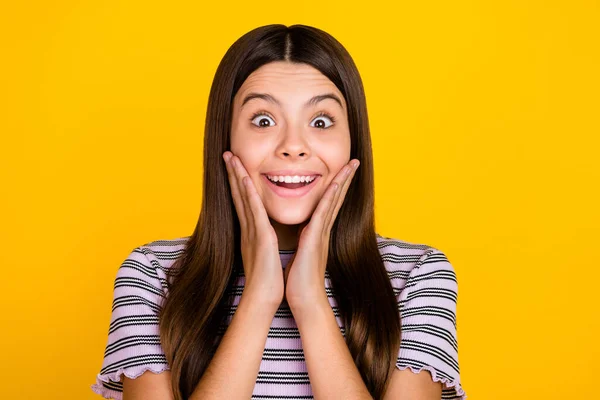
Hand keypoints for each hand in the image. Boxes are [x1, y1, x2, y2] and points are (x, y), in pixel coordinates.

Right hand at [223, 151, 283, 307]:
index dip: (237, 184)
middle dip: (232, 174)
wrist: (264, 298)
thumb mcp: (264, 256)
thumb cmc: (266, 281)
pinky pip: (253, 210)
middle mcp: (248, 229)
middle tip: (227, 154)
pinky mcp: (260, 236)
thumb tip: (264, 237)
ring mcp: (252, 231)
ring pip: (243, 198)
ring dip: (236, 176)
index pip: (243, 203)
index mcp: (251, 233)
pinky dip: (247, 193)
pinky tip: (243, 178)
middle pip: (238, 196)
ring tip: (231, 157)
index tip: (234, 168)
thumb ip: (262, 244)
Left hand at [284, 159, 359, 310]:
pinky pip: (323, 213)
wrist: (304, 301)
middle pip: (335, 198)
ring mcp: (321, 234)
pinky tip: (335, 183)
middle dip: (344, 179)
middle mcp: (322, 230)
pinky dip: (330, 197)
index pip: (327, 205)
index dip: (335, 187)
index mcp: (316, 233)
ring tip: (351, 164)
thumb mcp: (300, 255)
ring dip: (342, 181)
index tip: (340, 171)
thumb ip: (303, 243)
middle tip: (354, 161)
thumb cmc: (299, 282)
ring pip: (333, 201)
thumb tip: (302, 236)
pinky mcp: (315, 239)